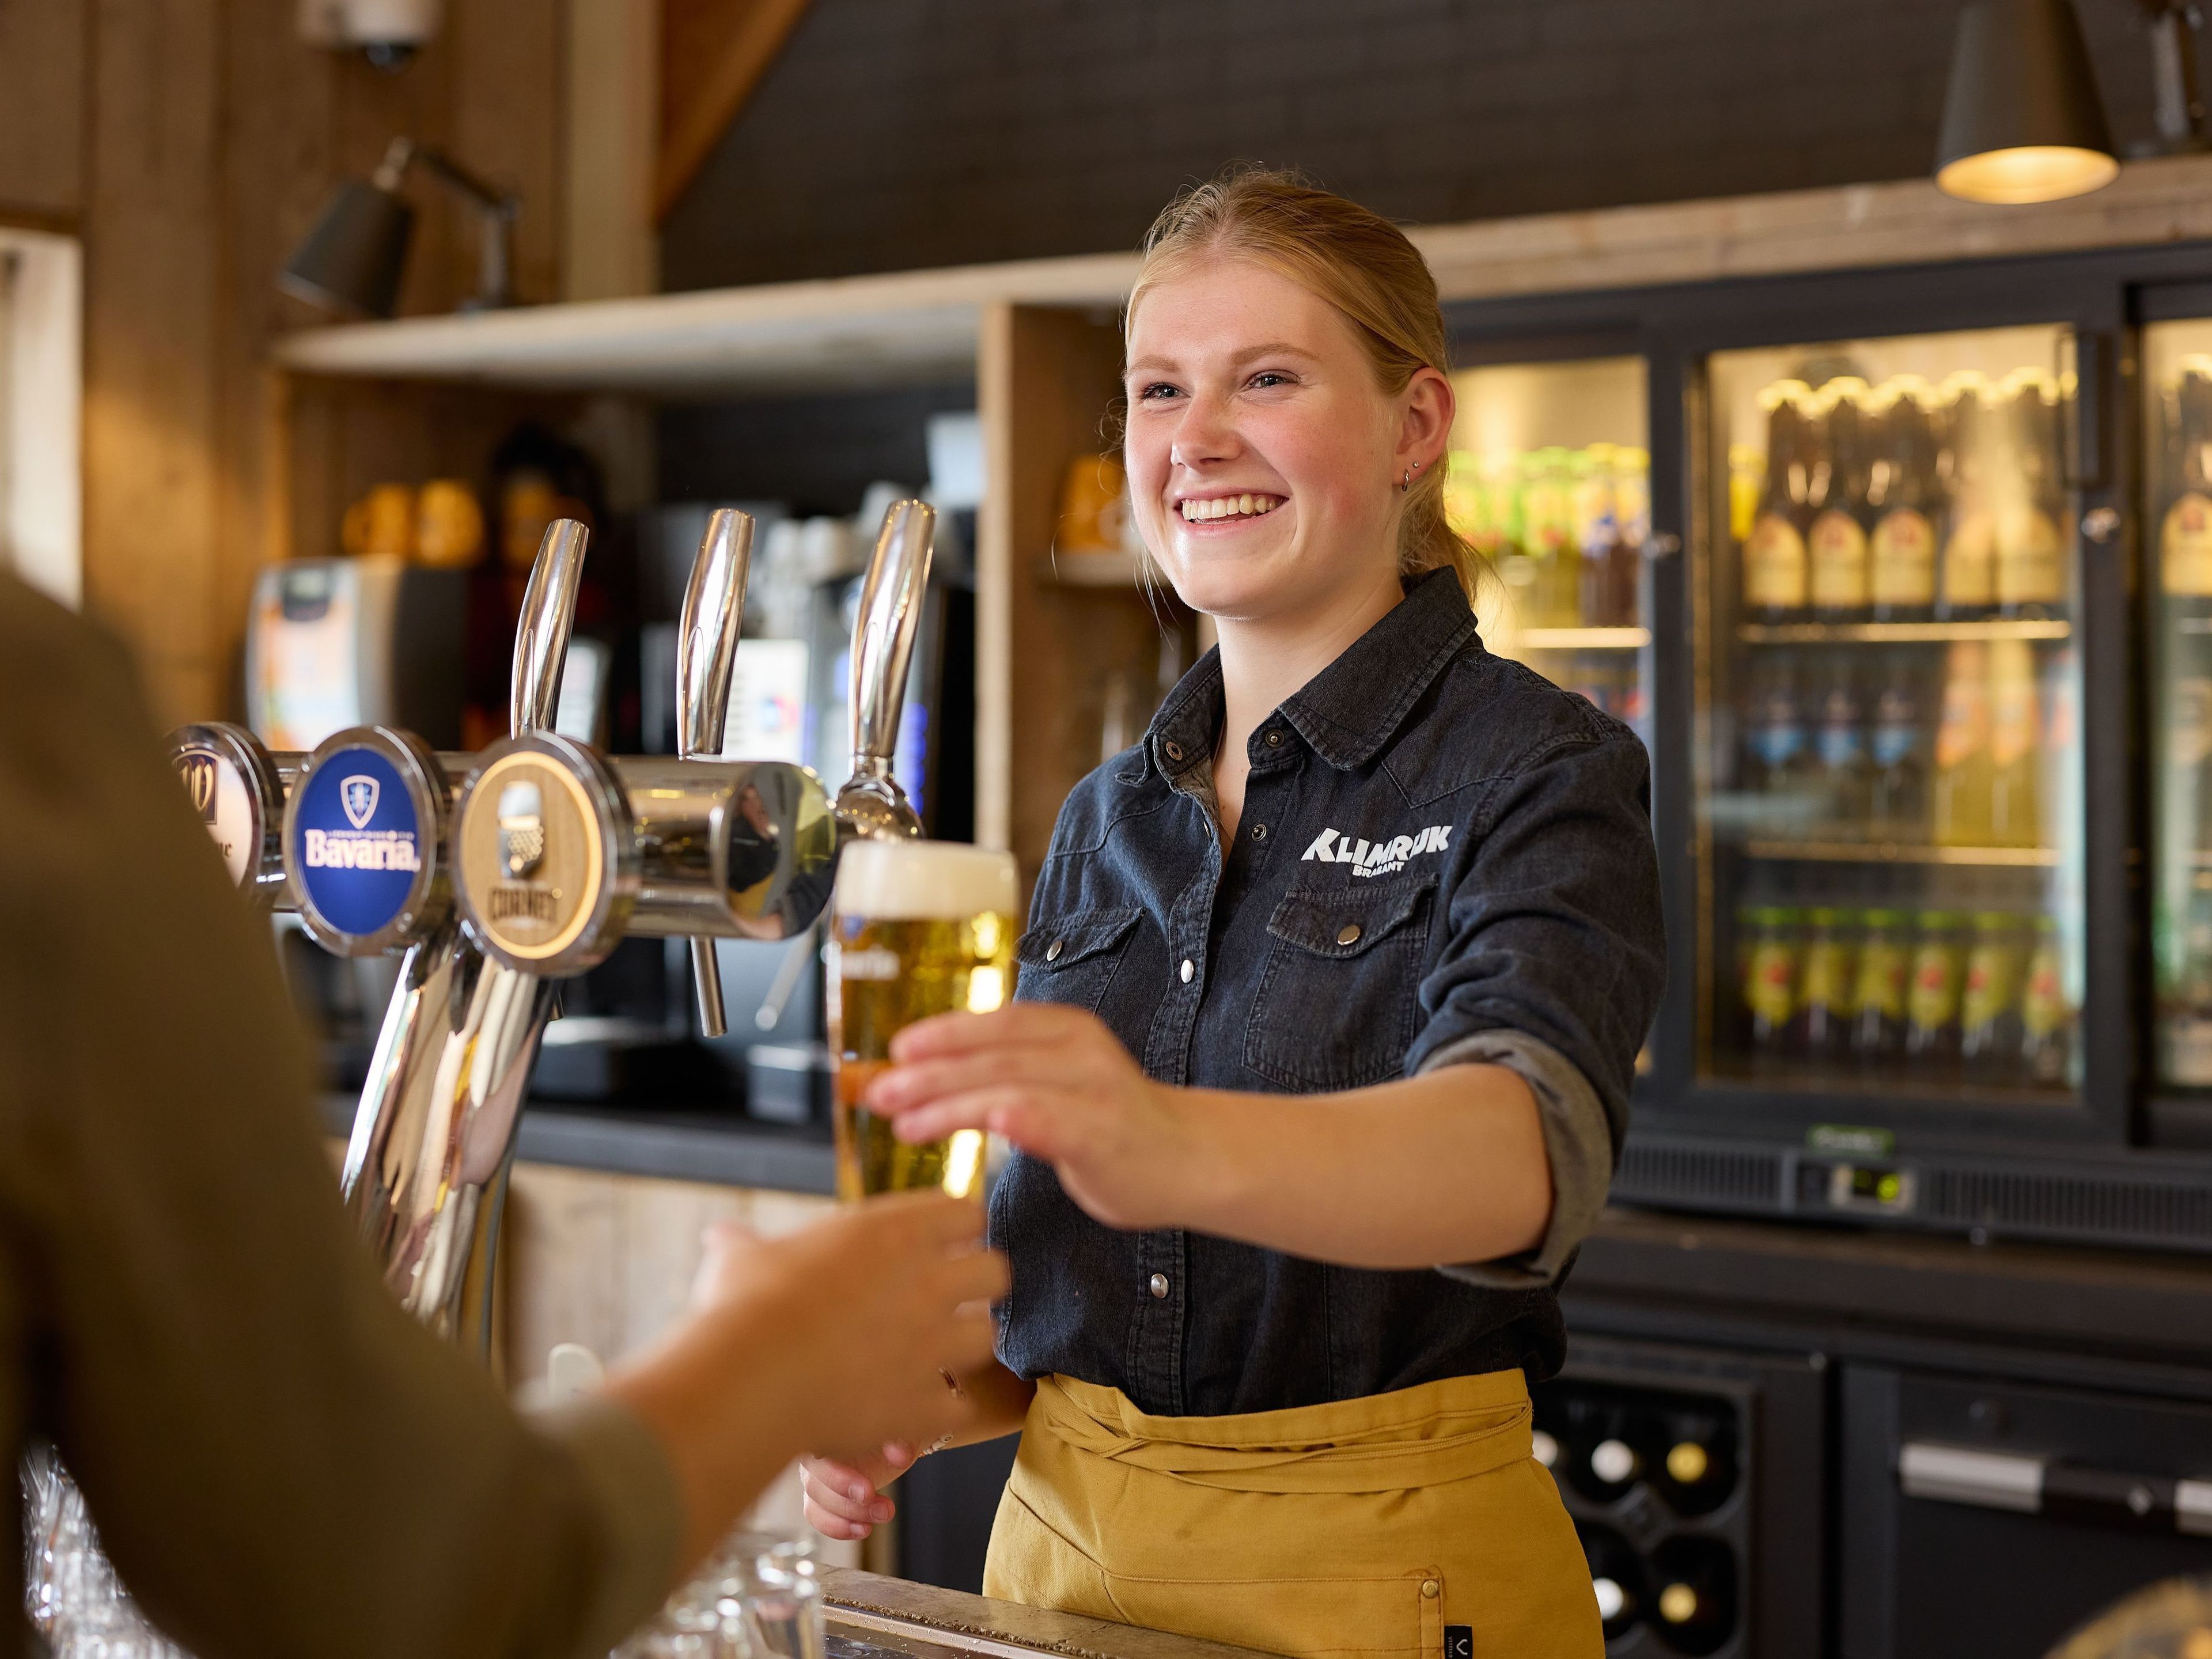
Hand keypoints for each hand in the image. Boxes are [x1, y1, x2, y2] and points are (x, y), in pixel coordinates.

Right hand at [606, 1190, 1006, 1569]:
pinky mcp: (923, 1404)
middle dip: (978, 1284)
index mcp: (894, 1232)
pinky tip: (915, 1409)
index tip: (939, 1241)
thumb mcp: (742, 1258)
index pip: (965, 1210)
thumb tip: (719, 1237)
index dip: (956, 1226)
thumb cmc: (744, 1306)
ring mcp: (931, 1345)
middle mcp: (926, 1282)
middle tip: (950, 1297)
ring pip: (986, 1337)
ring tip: (936, 1353)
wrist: (749, 1379)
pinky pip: (958, 1408)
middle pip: (996, 1270)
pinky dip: (940, 1412)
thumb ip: (743, 1243)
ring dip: (964, 1346)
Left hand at [865, 1004, 1200, 1230]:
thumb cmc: (1113, 1125)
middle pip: (991, 1056)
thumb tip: (929, 1076)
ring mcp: (1094, 1090)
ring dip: (950, 1103)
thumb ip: (1010, 1073)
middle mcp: (1079, 1051)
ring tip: (903, 1121)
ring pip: (1008, 1087)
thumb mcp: (1059, 1082)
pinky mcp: (1104, 1133)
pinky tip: (990, 1124)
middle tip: (877, 1092)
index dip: (943, 1033)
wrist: (1191, 1159)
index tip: (896, 1050)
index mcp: (1066, 1031)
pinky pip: (1054, 1120)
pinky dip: (1019, 1118)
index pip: (995, 1023)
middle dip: (928, 1073)